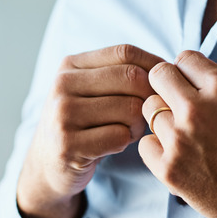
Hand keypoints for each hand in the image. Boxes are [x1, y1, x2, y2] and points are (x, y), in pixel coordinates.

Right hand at [18, 44, 164, 217]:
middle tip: (148, 114)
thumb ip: (120, 74)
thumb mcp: (91, 91)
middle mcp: (63, 85)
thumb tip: (169, 68)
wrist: (47, 164)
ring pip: (130, 108)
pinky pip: (119, 137)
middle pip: (132, 78)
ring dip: (140, 123)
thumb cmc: (82, 124)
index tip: (166, 84)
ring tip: (130, 130)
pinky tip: (116, 144)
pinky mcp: (68, 145)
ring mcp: (63, 115)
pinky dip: (126, 142)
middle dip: (150, 97)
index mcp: (71, 65)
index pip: (125, 53)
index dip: (154, 66)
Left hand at [139, 51, 216, 217]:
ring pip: (149, 110)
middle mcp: (197, 109)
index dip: (187, 71)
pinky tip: (177, 155)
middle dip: (167, 86)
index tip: (191, 84)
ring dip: (163, 118)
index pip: (184, 57)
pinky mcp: (170, 169)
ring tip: (184, 134)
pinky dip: (157, 148)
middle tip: (179, 104)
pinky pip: (145, 144)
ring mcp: (180, 140)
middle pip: (159, 76)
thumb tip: (192, 80)